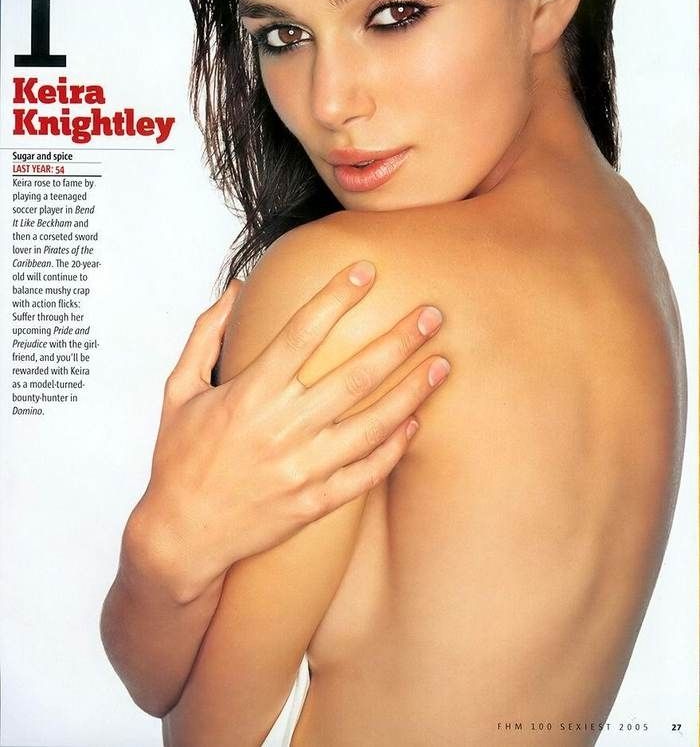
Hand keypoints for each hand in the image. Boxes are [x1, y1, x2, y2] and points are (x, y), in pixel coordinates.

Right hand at [132, 260, 449, 602]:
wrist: (179, 537)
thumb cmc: (178, 459)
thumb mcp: (179, 390)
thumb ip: (206, 335)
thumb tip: (238, 287)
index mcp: (248, 395)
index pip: (301, 333)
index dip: (336, 298)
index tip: (366, 271)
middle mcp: (280, 429)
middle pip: (353, 376)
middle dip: (398, 341)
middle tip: (431, 315)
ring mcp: (301, 469)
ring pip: (371, 426)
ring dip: (411, 393)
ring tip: (443, 364)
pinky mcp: (313, 503)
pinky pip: (365, 474)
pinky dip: (394, 449)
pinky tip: (416, 424)